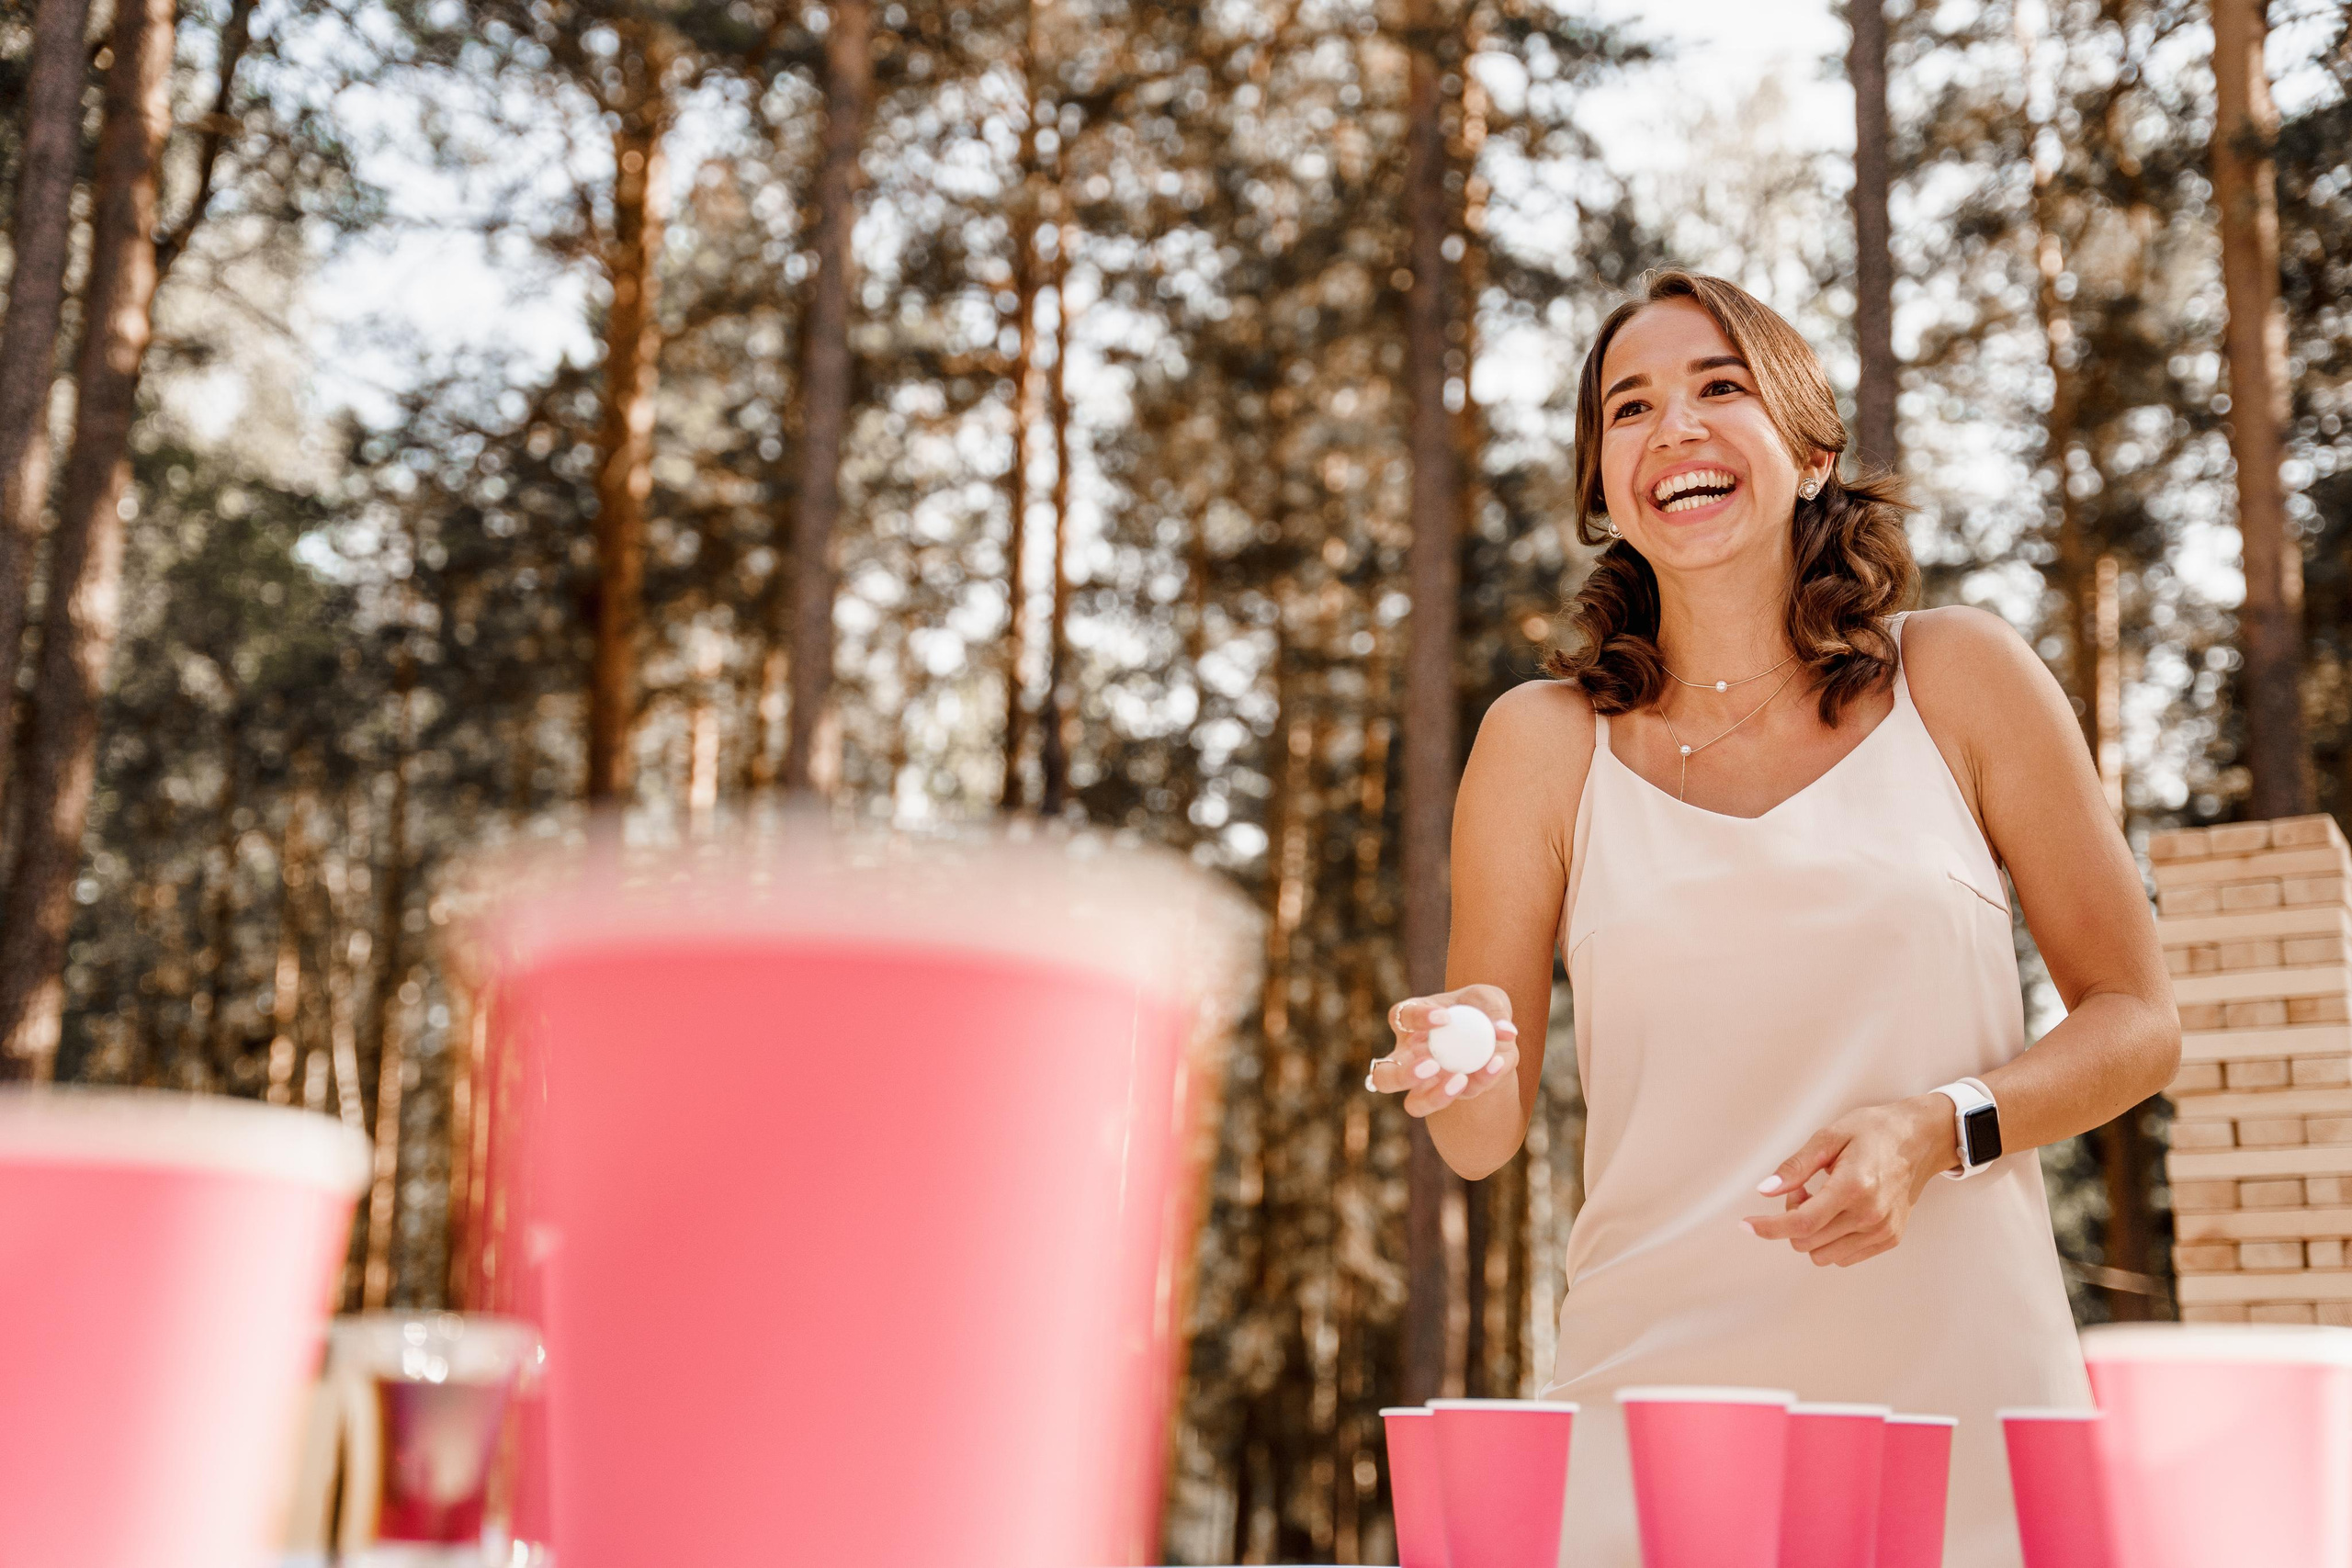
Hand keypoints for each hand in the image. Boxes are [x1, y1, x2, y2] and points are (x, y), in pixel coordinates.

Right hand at [1364, 984, 1521, 1118]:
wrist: (1494, 1038)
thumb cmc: (1481, 1010)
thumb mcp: (1489, 1000)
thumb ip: (1495, 1010)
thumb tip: (1506, 1031)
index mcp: (1410, 1021)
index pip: (1402, 1016)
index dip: (1417, 1018)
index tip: (1444, 1016)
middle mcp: (1409, 1056)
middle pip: (1384, 1075)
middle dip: (1402, 1075)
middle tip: (1431, 1064)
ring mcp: (1427, 1083)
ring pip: (1413, 1104)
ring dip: (1432, 1097)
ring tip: (1459, 1079)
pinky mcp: (1451, 1096)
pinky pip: (1459, 1100)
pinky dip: (1479, 1083)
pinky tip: (1496, 1064)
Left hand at [1741, 1096, 1957, 1267]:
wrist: (1919, 1140)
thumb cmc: (1873, 1132)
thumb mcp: (1829, 1136)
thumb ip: (1796, 1166)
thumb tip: (1766, 1190)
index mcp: (1854, 1187)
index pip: (1802, 1223)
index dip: (1769, 1228)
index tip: (1747, 1225)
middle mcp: (1870, 1215)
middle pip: (1807, 1242)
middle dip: (1792, 1220)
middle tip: (1803, 1190)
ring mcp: (1882, 1231)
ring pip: (1823, 1255)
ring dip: (1811, 1233)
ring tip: (1823, 1200)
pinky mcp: (1889, 1239)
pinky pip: (1843, 1257)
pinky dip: (1831, 1240)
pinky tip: (1839, 1212)